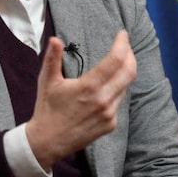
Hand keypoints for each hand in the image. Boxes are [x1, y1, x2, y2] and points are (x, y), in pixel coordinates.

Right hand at [25, 30, 136, 169]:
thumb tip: (55, 39)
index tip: (123, 34)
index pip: (115, 60)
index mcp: (89, 87)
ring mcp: (109, 114)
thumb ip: (53, 58)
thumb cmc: (47, 109)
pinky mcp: (110, 124)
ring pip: (124, 87)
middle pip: (129, 72)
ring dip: (123, 73)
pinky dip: (116, 90)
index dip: (122, 44)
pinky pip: (119, 102)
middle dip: (130, 55)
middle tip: (125, 46)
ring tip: (115, 65)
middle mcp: (103, 100)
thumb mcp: (47, 81)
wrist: (47, 142)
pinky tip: (105, 88)